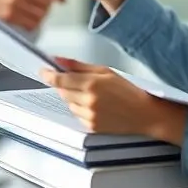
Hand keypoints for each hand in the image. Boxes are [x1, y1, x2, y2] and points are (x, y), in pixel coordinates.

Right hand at [0, 0, 64, 31]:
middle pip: (46, 0)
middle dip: (48, 6)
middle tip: (47, 8)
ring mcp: (13, 2)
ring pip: (41, 13)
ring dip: (41, 16)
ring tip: (36, 15)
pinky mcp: (9, 16)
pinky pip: (31, 23)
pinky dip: (32, 25)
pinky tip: (28, 22)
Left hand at [39, 57, 187, 144]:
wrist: (144, 114)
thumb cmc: (128, 91)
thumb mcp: (106, 71)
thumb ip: (80, 65)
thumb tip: (60, 60)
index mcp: (92, 83)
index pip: (61, 79)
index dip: (49, 74)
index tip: (43, 70)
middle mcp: (88, 101)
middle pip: (62, 91)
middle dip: (64, 84)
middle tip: (75, 80)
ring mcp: (89, 115)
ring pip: (68, 104)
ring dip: (72, 97)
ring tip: (91, 94)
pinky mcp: (91, 127)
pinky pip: (76, 115)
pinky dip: (80, 108)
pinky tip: (95, 105)